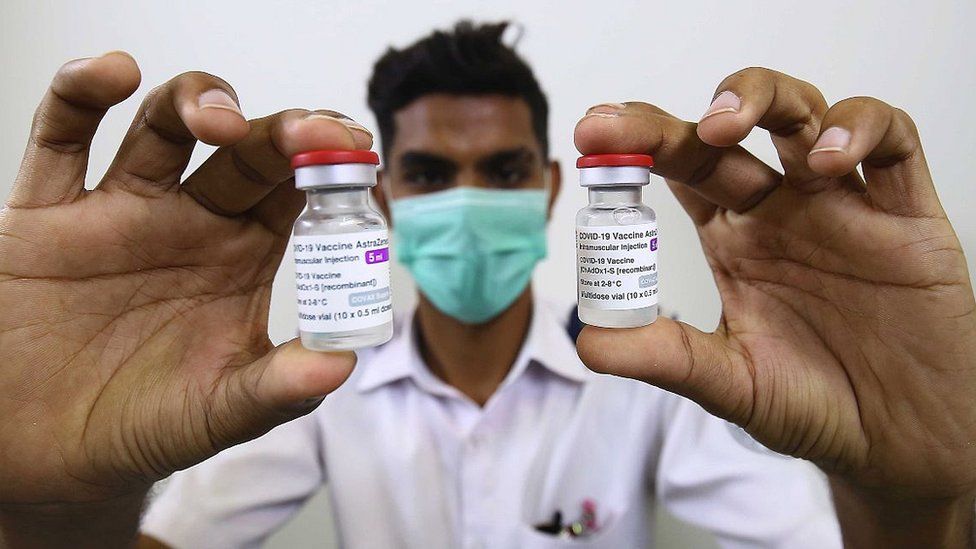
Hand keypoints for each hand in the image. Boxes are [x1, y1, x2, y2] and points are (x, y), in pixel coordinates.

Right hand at [0, 52, 368, 513]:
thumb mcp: (219, 413)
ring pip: (163, 127)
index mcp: (243, 255)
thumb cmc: (145, 427)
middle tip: (309, 134)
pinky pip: (61, 137)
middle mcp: (191, 220)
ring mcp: (122, 209)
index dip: (331, 168)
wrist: (47, 455)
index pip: (298, 191)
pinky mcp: (48, 213)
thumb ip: (277, 389)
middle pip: (244, 151)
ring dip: (196, 103)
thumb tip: (341, 364)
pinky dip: (81, 93)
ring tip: (219, 122)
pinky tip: (115, 76)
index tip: (360, 157)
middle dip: (279, 132)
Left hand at [575, 69, 975, 543]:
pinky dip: (861, 130)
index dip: (637, 145)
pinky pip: (892, 141)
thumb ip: (667, 358)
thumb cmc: (818, 405)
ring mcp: (841, 204)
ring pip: (803, 113)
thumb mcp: (731, 384)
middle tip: (618, 127)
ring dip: (761, 99)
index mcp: (734, 238)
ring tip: (724, 125)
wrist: (903, 441)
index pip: (679, 169)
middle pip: (724, 133)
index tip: (591, 138)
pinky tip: (825, 163)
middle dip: (669, 122)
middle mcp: (781, 210)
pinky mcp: (906, 213)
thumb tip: (589, 342)